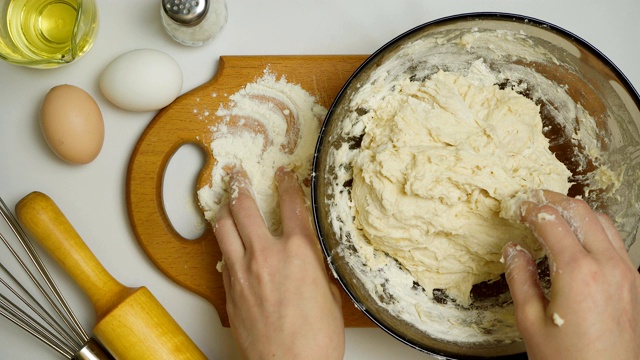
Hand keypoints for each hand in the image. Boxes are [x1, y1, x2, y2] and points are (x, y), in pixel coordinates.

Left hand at [214, 167, 344, 359]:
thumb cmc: (315, 339)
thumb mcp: (329, 294)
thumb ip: (316, 267)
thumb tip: (311, 257)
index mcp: (299, 252)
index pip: (290, 203)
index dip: (286, 183)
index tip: (283, 174)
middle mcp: (267, 255)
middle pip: (245, 207)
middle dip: (241, 185)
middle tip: (239, 176)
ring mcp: (243, 271)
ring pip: (223, 227)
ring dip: (223, 209)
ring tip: (224, 201)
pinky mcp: (228, 289)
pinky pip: (221, 256)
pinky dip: (223, 243)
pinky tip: (226, 241)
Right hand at [503, 190, 639, 359]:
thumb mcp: (530, 321)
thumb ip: (519, 278)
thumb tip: (513, 250)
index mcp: (578, 272)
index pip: (552, 220)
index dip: (531, 208)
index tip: (518, 207)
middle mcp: (607, 266)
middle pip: (581, 211)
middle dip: (553, 200)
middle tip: (533, 201)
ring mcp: (626, 273)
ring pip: (603, 221)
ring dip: (576, 212)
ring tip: (553, 216)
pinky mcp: (633, 283)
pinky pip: (614, 241)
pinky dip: (593, 229)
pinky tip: (575, 240)